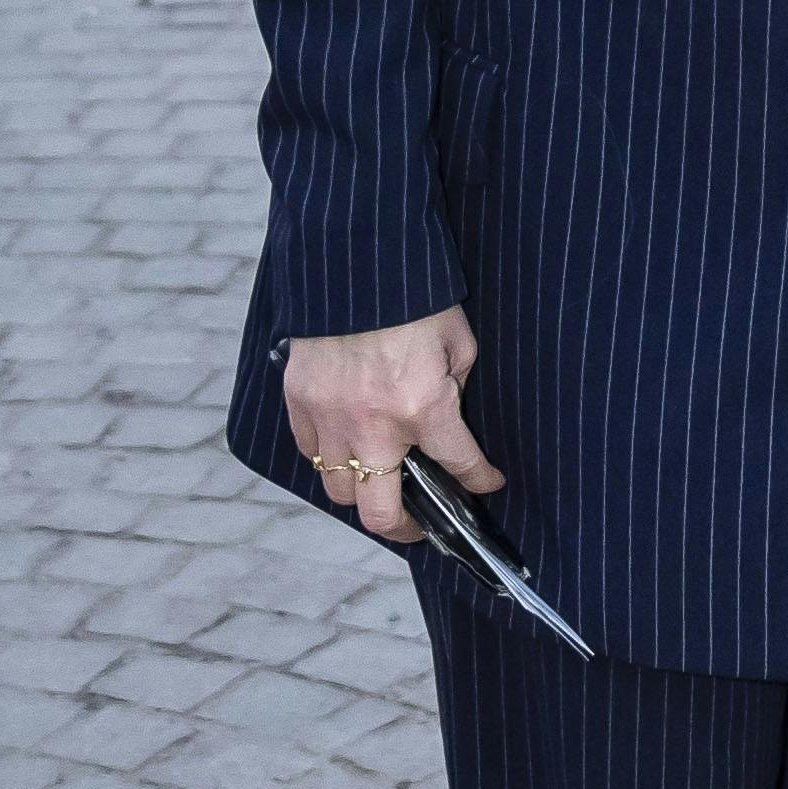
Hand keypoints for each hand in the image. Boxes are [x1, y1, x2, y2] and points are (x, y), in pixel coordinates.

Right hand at [284, 309, 498, 549]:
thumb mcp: (456, 341)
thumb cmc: (414, 298)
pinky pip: (312, 454)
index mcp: (423, 407)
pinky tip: (347, 448)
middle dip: (407, 528)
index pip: (460, 464)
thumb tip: (444, 413)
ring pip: (340, 491)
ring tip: (380, 488)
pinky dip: (330, 459)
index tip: (487, 484)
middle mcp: (374, 426)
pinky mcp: (299, 403)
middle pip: (382, 513)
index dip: (480, 480)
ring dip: (363, 495)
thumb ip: (454, 386)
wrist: (356, 261)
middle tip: (420, 524)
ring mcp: (330, 419)